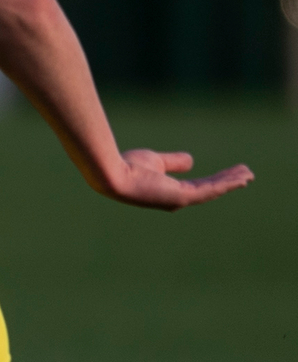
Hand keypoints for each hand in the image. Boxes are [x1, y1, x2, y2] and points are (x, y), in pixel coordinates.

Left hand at [96, 148, 252, 210]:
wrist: (113, 173)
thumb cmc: (128, 167)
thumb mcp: (156, 161)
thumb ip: (173, 162)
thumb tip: (191, 161)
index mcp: (169, 192)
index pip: (199, 186)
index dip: (217, 180)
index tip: (232, 173)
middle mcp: (175, 199)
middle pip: (209, 190)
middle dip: (228, 182)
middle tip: (246, 174)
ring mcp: (179, 199)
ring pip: (212, 190)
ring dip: (231, 183)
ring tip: (248, 175)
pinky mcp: (181, 197)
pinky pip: (209, 190)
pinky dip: (226, 184)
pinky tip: (239, 179)